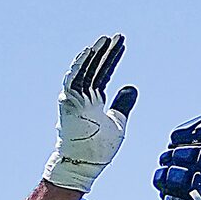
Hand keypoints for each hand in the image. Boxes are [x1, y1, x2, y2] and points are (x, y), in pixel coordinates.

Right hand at [45, 34, 138, 192]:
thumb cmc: (99, 147)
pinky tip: (89, 52)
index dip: (112, 58)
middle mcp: (82, 95)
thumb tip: (132, 87)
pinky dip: (80, 66)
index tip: (122, 44)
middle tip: (119, 36)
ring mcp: (74, 97)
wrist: (84, 163)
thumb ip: (123, 104)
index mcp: (93, 99)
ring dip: (95, 55)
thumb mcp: (118, 122)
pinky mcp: (68, 101)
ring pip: (85, 71)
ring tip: (106, 40)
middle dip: (107, 52)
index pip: (104, 73)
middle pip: (96, 68)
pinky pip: (73, 80)